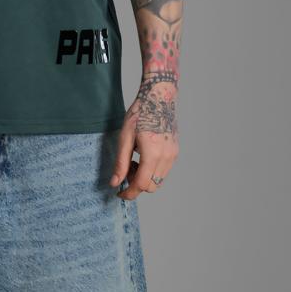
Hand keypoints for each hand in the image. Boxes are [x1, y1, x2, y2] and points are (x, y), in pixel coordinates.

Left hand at [109, 76, 177, 198]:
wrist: (159, 96)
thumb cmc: (140, 113)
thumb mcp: (124, 137)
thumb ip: (120, 163)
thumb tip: (115, 183)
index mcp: (152, 153)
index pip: (141, 184)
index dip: (129, 193)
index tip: (120, 194)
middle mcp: (166, 156)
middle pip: (151, 186)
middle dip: (136, 184)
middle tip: (126, 169)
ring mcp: (173, 155)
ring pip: (158, 181)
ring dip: (145, 178)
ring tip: (134, 161)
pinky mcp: (175, 152)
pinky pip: (163, 171)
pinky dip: (152, 171)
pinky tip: (143, 157)